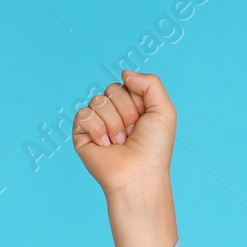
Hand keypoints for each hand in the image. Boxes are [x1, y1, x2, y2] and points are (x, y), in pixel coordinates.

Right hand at [73, 70, 175, 196]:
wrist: (139, 174)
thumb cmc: (154, 148)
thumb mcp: (164, 110)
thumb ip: (151, 83)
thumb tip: (124, 73)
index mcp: (132, 105)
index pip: (126, 83)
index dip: (137, 100)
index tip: (144, 121)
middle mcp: (114, 112)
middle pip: (112, 89)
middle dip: (126, 112)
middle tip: (132, 134)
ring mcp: (98, 122)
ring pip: (98, 101)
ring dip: (114, 124)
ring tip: (120, 142)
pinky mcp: (82, 133)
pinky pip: (84, 114)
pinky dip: (97, 130)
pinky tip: (105, 145)